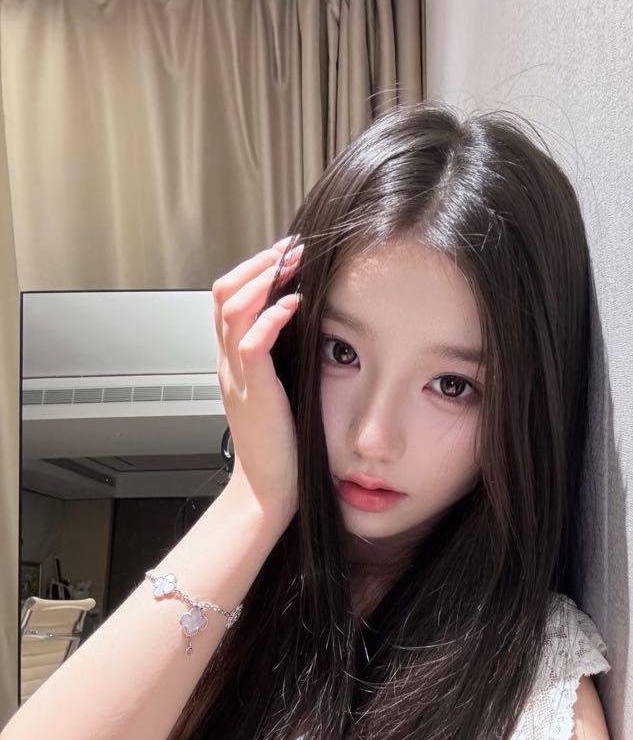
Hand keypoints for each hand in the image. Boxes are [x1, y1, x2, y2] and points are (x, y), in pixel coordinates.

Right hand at [212, 235, 303, 527]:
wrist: (267, 489)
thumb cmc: (280, 445)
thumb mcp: (277, 391)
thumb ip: (282, 360)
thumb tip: (305, 328)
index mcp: (231, 360)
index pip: (227, 299)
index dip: (254, 270)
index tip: (286, 254)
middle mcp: (227, 362)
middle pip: (221, 293)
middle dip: (257, 264)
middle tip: (289, 250)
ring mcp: (235, 376)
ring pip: (231, 309)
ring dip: (263, 281)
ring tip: (292, 267)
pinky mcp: (254, 393)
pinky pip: (252, 344)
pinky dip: (272, 317)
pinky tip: (296, 305)